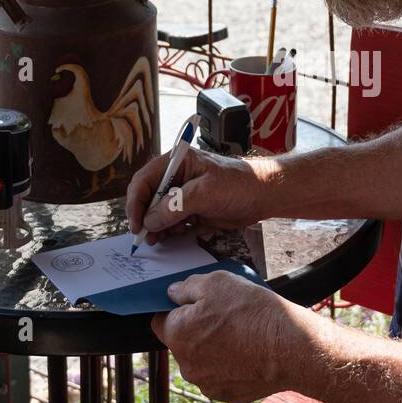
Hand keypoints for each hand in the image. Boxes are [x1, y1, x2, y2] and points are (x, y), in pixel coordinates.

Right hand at [126, 146, 271, 245]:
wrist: (264, 195)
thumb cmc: (239, 184)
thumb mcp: (205, 192)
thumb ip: (175, 206)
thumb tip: (150, 220)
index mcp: (177, 162)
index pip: (145, 180)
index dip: (136, 201)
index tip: (137, 223)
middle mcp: (177, 177)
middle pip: (148, 197)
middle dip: (145, 217)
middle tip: (145, 236)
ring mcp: (184, 195)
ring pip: (158, 212)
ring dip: (155, 227)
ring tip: (158, 240)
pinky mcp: (192, 209)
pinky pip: (172, 222)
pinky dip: (168, 231)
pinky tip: (172, 236)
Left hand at [150, 270, 312, 402]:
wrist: (290, 348)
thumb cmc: (253, 313)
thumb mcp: (218, 282)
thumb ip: (187, 286)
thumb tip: (173, 292)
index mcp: (177, 334)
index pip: (159, 320)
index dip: (176, 309)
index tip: (196, 303)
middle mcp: (186, 364)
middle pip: (182, 342)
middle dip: (197, 329)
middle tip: (225, 316)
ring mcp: (206, 383)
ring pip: (202, 360)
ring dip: (214, 348)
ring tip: (241, 334)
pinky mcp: (227, 394)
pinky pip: (221, 375)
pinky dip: (230, 365)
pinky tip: (249, 352)